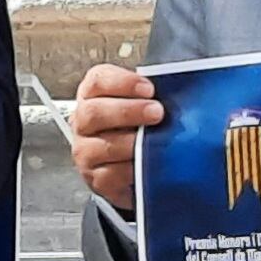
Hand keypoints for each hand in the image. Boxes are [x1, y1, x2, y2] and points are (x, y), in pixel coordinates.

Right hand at [68, 61, 158, 209]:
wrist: (130, 161)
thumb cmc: (138, 125)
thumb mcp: (142, 102)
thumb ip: (151, 95)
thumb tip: (177, 90)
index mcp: (93, 95)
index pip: (97, 81)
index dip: (122, 83)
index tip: (149, 89)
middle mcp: (83, 122)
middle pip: (94, 112)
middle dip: (128, 111)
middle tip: (157, 113)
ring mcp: (86, 151)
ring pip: (103, 146)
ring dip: (132, 143)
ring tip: (155, 142)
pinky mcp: (96, 179)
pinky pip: (111, 175)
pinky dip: (131, 170)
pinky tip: (147, 165)